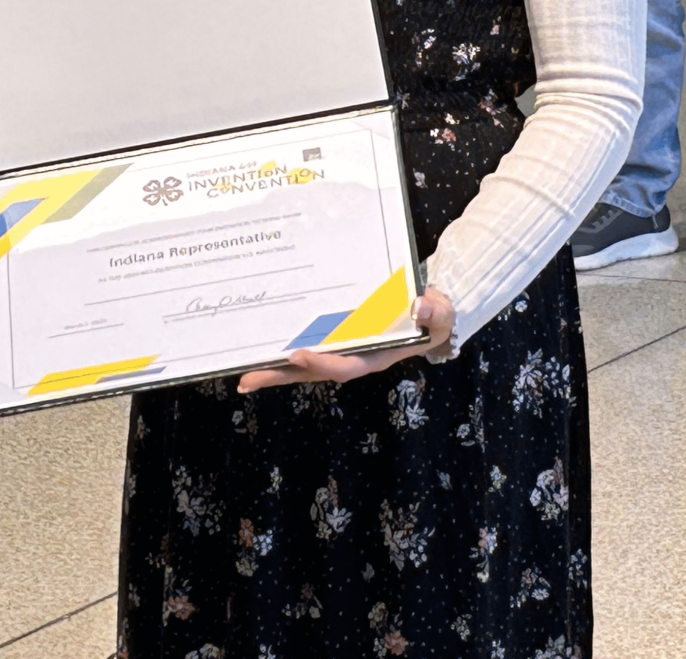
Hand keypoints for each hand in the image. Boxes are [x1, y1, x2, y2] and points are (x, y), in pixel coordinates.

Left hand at [236, 289, 454, 393]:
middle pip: (313, 372)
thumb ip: (435, 312)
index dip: (322, 363)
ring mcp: (342, 352)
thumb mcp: (442, 314)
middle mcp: (354, 359)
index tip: (299, 353)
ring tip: (243, 376)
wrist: (428, 313)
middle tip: (247, 379)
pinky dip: (285, 356)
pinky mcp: (335, 342)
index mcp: (376, 357)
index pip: (346, 366)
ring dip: (275, 370)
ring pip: (304, 366)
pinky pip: (307, 351)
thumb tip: (421, 306)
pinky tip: (259, 355)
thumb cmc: (434, 316)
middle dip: (281, 375)